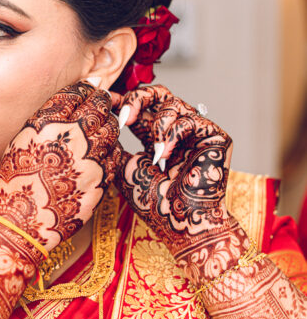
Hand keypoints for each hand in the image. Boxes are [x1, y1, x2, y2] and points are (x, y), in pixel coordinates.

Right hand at [0, 82, 121, 252]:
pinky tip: (101, 150)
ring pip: (112, 129)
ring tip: (101, 125)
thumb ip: (46, 119)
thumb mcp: (22, 141)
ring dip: (108, 122)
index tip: (86, 91)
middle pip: (98, 106)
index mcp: (47, 124)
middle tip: (101, 101)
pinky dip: (111, 148)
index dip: (83, 89)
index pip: (75, 93)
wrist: (21, 223)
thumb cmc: (15, 183)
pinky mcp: (102, 180)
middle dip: (101, 101)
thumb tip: (68, 102)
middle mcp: (72, 138)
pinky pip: (115, 154)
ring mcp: (91, 159)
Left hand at [112, 85, 249, 282]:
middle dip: (138, 98)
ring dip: (157, 124)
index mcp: (155, 138)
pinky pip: (190, 119)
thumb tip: (104, 121)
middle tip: (125, 115)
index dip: (124, 101)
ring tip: (154, 152)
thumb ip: (117, 143)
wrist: (180, 223)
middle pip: (159, 94)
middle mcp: (176, 132)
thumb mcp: (124, 168)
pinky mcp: (215, 137)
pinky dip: (173, 134)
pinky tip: (166, 155)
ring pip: (173, 102)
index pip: (141, 107)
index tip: (107, 102)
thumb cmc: (154, 204)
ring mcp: (196, 133)